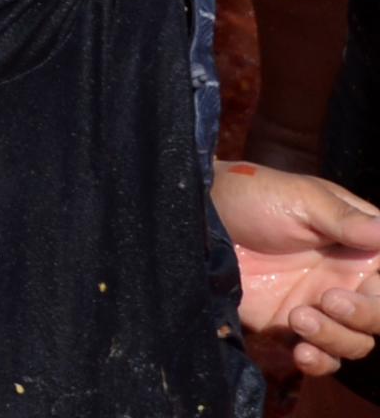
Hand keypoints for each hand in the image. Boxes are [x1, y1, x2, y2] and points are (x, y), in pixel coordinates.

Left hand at [217, 162, 379, 376]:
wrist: (197, 218)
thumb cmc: (252, 196)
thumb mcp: (301, 199)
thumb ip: (345, 220)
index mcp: (359, 246)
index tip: (371, 286)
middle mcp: (346, 280)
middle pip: (379, 316)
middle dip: (366, 315)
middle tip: (330, 300)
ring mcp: (319, 306)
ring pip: (355, 342)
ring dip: (336, 337)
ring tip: (298, 317)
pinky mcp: (289, 328)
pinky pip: (320, 357)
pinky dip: (319, 362)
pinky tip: (300, 352)